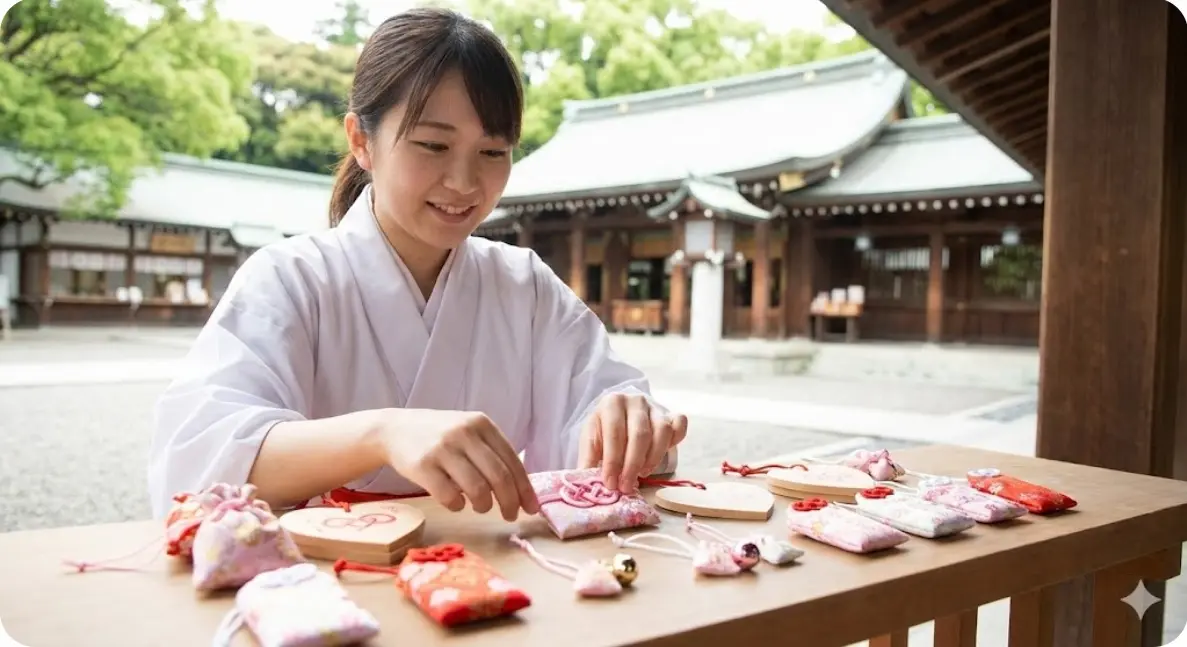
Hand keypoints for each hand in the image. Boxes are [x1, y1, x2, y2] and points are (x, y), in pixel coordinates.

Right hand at [376, 408, 538, 520]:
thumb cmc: (439, 436)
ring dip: (484, 505)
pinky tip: (456, 503)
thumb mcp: (468, 433)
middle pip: (499, 477)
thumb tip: (520, 490)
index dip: (525, 489)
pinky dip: (458, 506)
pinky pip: (450, 496)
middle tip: (510, 516)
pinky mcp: (423, 466)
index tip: (531, 509)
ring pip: (478, 489)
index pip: (512, 461)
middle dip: (510, 502)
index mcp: (482, 424)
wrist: (393, 429)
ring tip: (480, 507)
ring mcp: (443, 449)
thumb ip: (491, 453)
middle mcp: (464, 433)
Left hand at [576, 393, 688, 492]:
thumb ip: (589, 460)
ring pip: (662, 432)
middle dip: (632, 465)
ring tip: (642, 474)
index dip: (613, 461)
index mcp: (612, 403)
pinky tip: (661, 457)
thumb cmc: (604, 430)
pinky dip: (675, 442)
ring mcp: (655, 407)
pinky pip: (679, 426)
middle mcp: (636, 401)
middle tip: (626, 486)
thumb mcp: (591, 441)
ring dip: (653, 458)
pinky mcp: (670, 415)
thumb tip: (587, 485)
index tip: (610, 483)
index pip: (615, 433)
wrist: (618, 414)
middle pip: (640, 434)